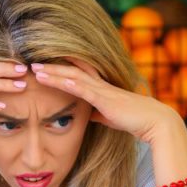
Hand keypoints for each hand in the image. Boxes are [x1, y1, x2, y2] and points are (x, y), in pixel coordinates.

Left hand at [30, 58, 181, 143]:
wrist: (154, 122)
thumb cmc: (134, 120)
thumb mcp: (110, 117)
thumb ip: (98, 113)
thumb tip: (87, 115)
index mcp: (100, 88)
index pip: (77, 73)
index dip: (60, 68)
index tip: (43, 67)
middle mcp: (100, 85)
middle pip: (71, 71)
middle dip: (51, 68)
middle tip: (31, 64)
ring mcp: (103, 90)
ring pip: (74, 77)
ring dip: (55, 74)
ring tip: (36, 71)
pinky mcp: (106, 100)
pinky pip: (86, 90)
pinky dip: (71, 85)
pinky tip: (59, 81)